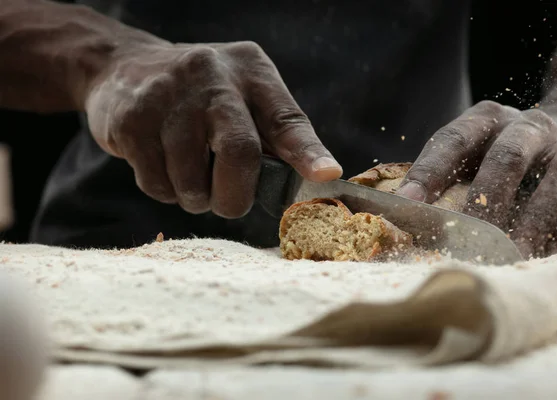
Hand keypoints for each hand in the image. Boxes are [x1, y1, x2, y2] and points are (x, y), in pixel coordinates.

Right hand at [84, 41, 341, 217]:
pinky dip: (165, 191)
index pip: (285, 117)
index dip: (307, 151)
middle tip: (228, 203)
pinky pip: (157, 185)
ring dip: (195, 197)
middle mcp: (211, 76)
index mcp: (250, 71)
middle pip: (239, 153)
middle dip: (235, 197)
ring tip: (189, 173)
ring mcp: (166, 97)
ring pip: (192, 182)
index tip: (326, 174)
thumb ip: (275, 133)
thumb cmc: (201, 95)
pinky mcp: (131, 122)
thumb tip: (317, 177)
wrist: (124, 69)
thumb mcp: (244, 96)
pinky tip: (163, 165)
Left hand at [395, 100, 556, 257]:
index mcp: (486, 119)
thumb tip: (401, 215)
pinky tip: (550, 255)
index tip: (406, 205)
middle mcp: (529, 126)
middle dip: (485, 202)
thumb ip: (441, 178)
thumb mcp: (471, 153)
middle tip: (467, 240)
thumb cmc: (502, 156)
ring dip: (534, 222)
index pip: (453, 139)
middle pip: (507, 158)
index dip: (429, 172)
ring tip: (511, 256)